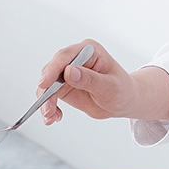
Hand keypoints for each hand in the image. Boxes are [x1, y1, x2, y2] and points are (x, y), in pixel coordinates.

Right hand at [38, 40, 168, 124]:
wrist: (123, 102)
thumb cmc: (122, 91)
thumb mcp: (109, 87)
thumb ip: (90, 79)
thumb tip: (69, 72)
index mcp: (88, 50)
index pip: (65, 57)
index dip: (52, 70)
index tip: (44, 84)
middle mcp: (75, 59)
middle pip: (52, 71)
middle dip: (46, 91)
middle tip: (47, 109)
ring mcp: (67, 73)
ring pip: (47, 85)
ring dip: (46, 102)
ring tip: (50, 117)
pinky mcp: (63, 86)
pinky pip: (49, 96)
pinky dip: (49, 107)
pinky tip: (55, 117)